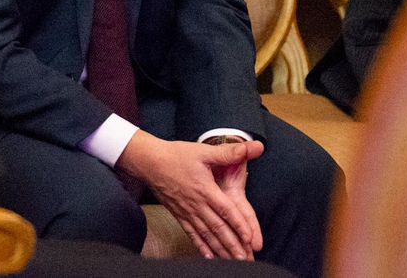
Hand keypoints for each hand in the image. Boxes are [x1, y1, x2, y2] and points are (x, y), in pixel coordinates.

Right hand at [117, 132, 263, 259]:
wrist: (150, 162)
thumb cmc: (177, 155)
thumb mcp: (204, 151)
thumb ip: (231, 152)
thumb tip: (256, 146)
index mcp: (205, 190)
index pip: (226, 211)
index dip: (239, 225)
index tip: (250, 239)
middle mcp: (197, 205)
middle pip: (218, 229)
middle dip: (233, 245)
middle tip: (246, 259)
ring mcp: (187, 212)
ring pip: (207, 235)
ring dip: (221, 249)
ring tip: (233, 261)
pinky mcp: (179, 215)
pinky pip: (192, 234)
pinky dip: (201, 247)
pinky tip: (209, 257)